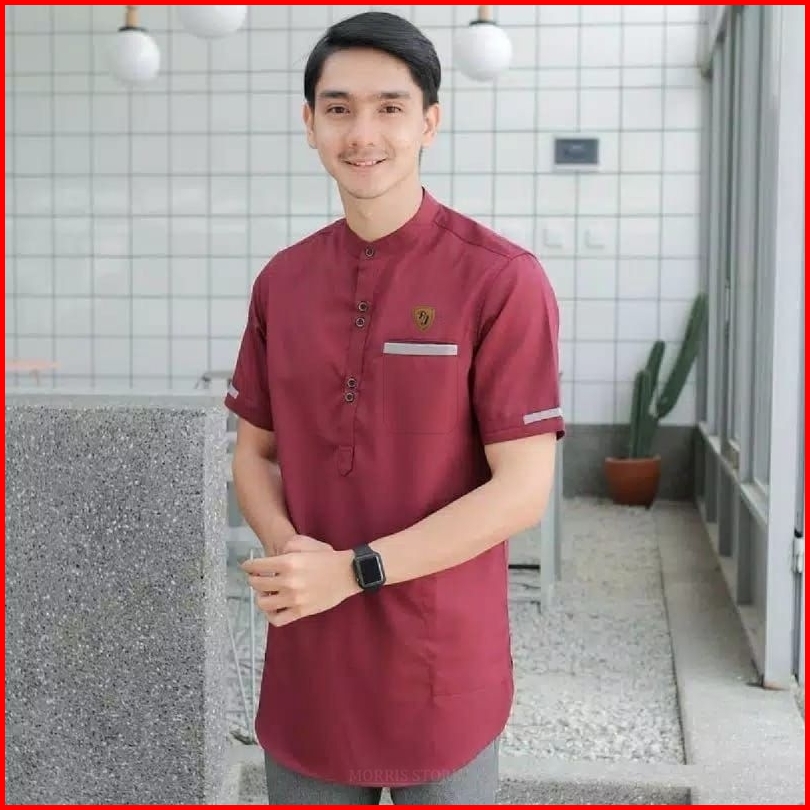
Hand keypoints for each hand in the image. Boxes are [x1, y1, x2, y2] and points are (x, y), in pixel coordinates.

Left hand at [240, 535, 359, 626]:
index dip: (248, 566)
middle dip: (253, 580)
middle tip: (256, 578)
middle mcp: (288, 581)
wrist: (348, 574)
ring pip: (263, 603)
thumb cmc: (328, 557)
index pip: (257, 566)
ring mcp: (294, 599)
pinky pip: (277, 619)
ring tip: (265, 593)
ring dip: (260, 597)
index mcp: (288, 563)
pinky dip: (270, 615)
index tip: (247, 567)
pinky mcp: (300, 612)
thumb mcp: (307, 544)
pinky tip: (273, 608)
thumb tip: (273, 557)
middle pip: (257, 584)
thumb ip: (287, 547)